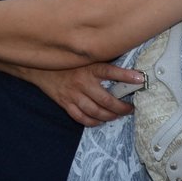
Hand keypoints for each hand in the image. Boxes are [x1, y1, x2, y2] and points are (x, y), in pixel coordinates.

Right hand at [23, 62, 141, 126]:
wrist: (40, 68)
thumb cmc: (67, 64)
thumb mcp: (84, 59)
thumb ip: (100, 64)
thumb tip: (123, 70)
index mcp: (88, 67)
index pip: (110, 71)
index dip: (126, 76)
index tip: (141, 79)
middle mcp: (82, 82)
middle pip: (106, 100)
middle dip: (121, 107)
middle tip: (129, 108)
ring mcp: (73, 94)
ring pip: (95, 111)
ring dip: (109, 116)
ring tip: (117, 115)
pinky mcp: (65, 103)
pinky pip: (81, 117)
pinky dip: (92, 122)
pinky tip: (99, 120)